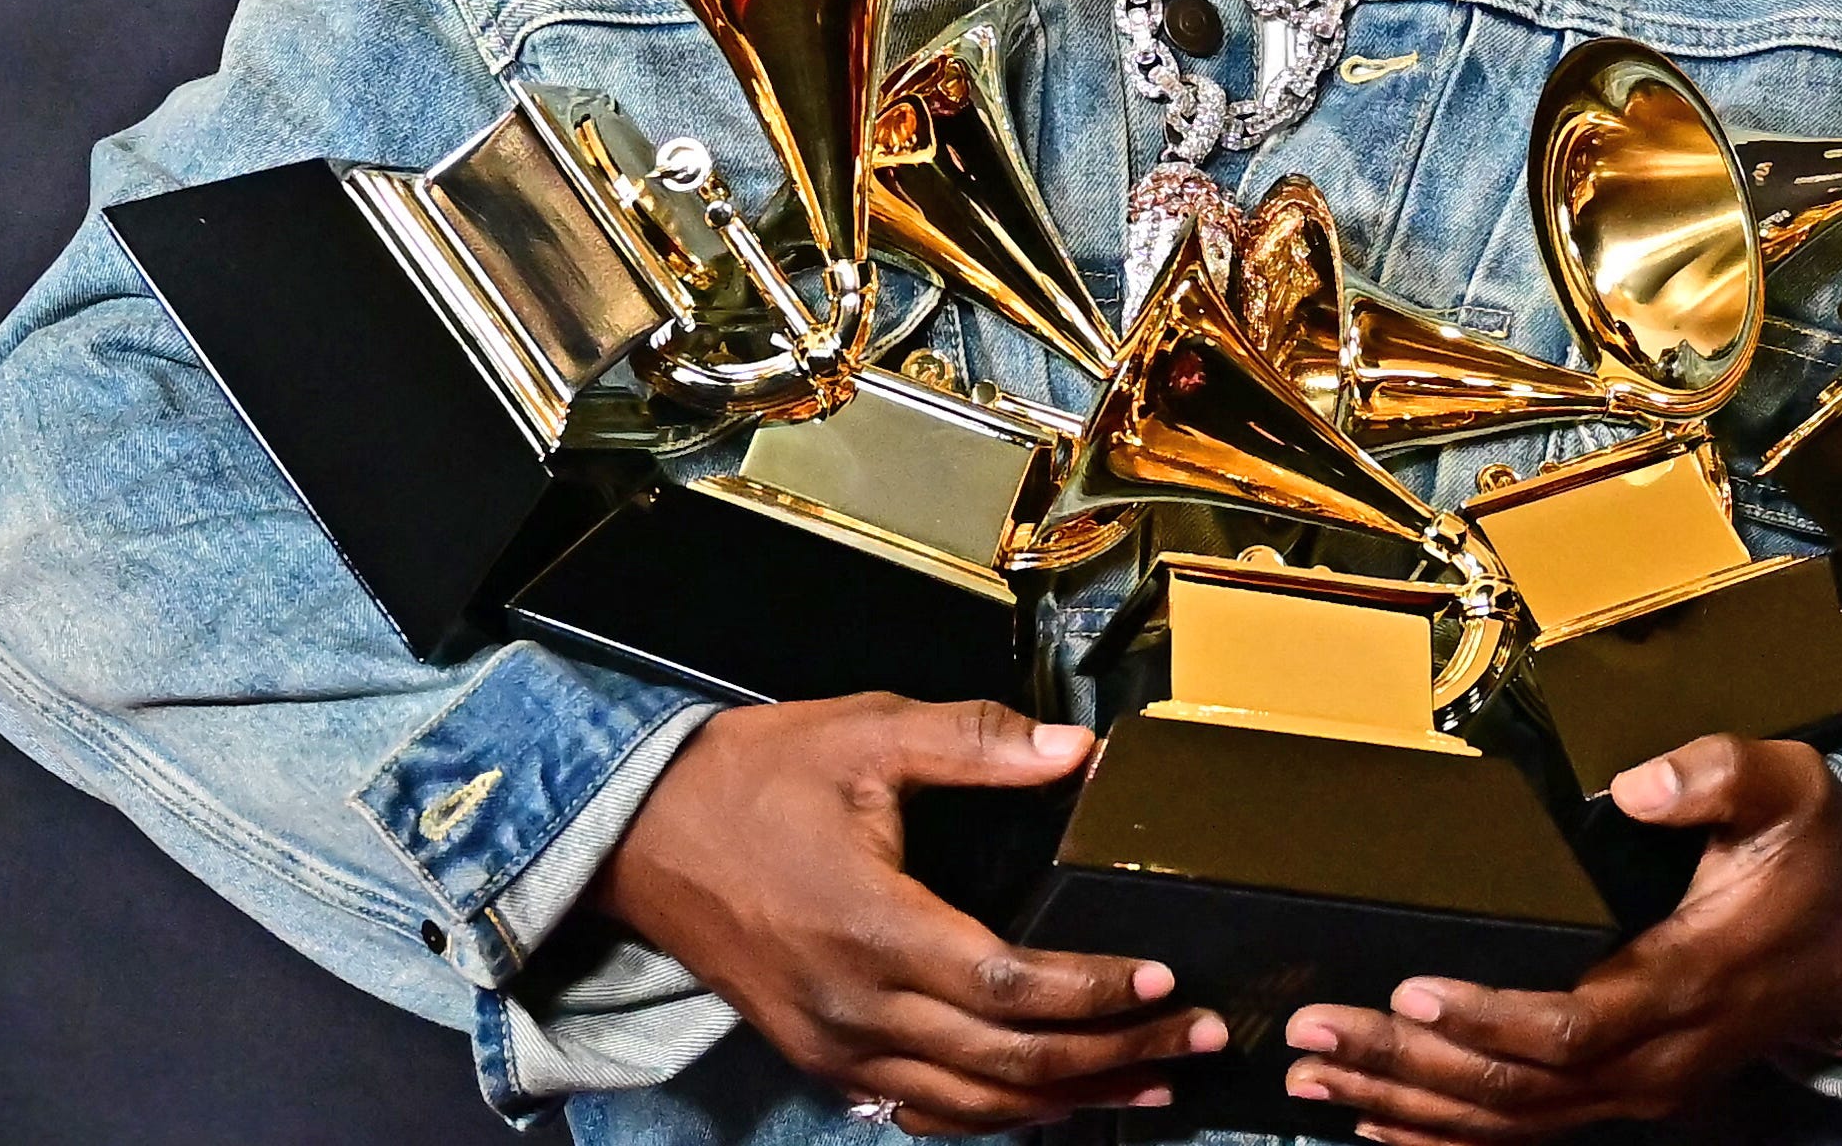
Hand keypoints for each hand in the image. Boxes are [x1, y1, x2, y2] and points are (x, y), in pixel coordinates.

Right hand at [591, 694, 1225, 1133]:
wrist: (643, 837)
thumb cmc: (754, 779)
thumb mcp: (867, 733)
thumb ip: (977, 741)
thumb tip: (1077, 750)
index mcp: (874, 929)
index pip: (1010, 985)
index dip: (1095, 993)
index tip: (1165, 980)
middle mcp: (857, 1009)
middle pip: (1009, 1063)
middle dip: (1115, 1056)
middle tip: (1197, 1039)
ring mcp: (837, 1050)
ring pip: (973, 1107)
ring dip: (1071, 1101)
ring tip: (1152, 1084)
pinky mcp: (823, 1062)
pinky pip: (923, 1112)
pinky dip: (996, 1118)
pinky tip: (1052, 1105)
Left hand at [1279, 735, 1841, 1140]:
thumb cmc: (1820, 857)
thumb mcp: (1790, 790)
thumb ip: (1718, 776)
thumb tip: (1637, 781)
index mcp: (1685, 985)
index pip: (1569, 1026)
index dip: (1485, 1019)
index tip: (1409, 989)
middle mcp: (1657, 1059)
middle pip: (1517, 1087)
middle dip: (1407, 1064)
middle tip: (1313, 1034)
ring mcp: (1643, 1088)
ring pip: (1512, 1122)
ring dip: (1408, 1104)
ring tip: (1316, 1076)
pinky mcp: (1630, 1093)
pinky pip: (1531, 1133)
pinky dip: (1449, 1138)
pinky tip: (1382, 1128)